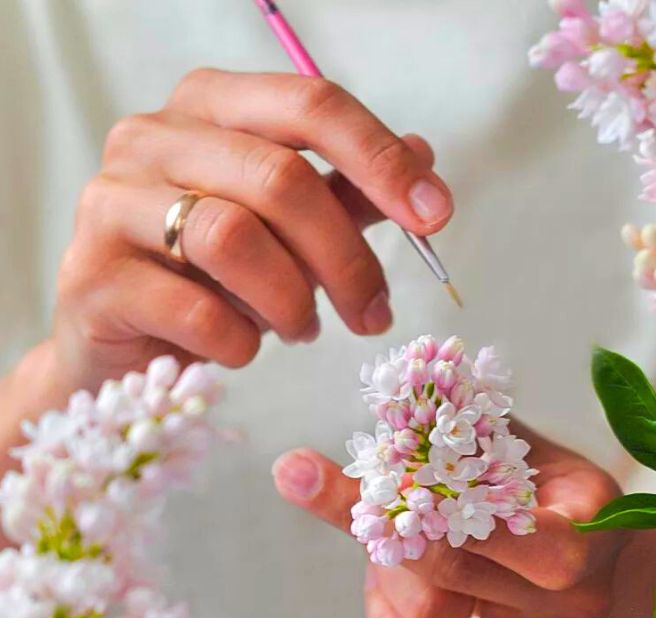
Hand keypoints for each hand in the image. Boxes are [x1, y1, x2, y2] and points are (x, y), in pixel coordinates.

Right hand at [49, 70, 453, 393]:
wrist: (120, 350)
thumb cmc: (206, 280)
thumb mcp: (284, 233)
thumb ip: (344, 195)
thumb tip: (426, 160)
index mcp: (209, 108)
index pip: (310, 105)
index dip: (382, 160)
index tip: (436, 217)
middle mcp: (152, 137)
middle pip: (280, 179)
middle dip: (346, 259)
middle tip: (373, 315)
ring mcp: (112, 203)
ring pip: (232, 238)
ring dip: (291, 302)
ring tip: (302, 331)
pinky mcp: (93, 278)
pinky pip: (195, 311)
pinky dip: (239, 341)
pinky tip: (242, 348)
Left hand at [273, 424, 626, 617]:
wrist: (591, 558)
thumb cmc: (538, 488)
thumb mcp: (502, 448)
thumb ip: (425, 448)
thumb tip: (293, 467)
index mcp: (593, 524)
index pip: (515, 528)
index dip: (439, 508)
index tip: (382, 479)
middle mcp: (583, 598)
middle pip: (453, 576)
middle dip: (395, 538)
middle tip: (372, 510)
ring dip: (388, 579)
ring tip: (386, 547)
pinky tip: (386, 591)